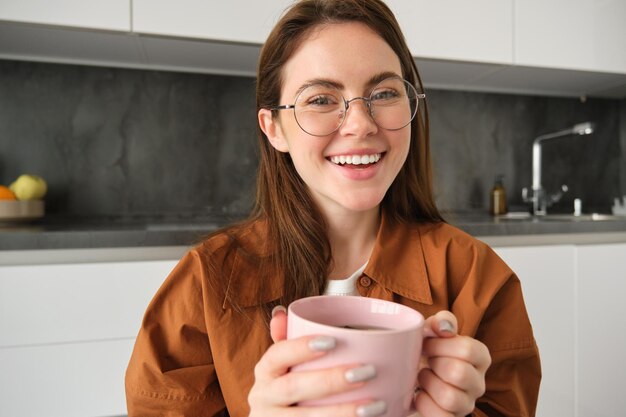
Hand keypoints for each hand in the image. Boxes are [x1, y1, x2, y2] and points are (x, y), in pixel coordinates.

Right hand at [248, 306, 386, 416]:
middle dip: (331, 380)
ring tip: (375, 405)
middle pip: (293, 387)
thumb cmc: (285, 391)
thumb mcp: (282, 367)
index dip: (301, 347)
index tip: (333, 341)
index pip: (277, 354)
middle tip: (367, 372)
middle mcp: (263, 397)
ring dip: (342, 413)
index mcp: (265, 372)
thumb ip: (286, 340)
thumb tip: (282, 313)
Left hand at [413, 311, 490, 416]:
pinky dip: (423, 402)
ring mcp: (467, 404)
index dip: (440, 345)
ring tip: (422, 376)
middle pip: (458, 373)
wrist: (412, 374)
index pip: (468, 350)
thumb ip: (441, 321)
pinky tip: (419, 393)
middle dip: (433, 364)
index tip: (427, 343)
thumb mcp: (432, 330)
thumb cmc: (428, 350)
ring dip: (428, 383)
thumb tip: (444, 326)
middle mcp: (478, 383)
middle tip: (425, 360)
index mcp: (480, 357)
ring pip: (449, 397)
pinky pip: (439, 416)